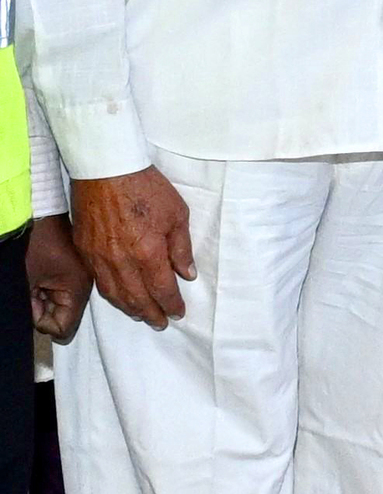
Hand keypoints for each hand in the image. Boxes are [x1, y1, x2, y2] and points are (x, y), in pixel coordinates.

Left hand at [27, 214, 90, 341]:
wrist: (39, 210)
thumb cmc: (32, 243)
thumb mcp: (25, 280)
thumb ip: (31, 310)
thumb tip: (36, 324)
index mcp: (79, 289)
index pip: (62, 328)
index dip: (41, 322)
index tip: (30, 301)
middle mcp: (88, 285)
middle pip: (63, 317)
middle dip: (43, 309)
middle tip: (31, 287)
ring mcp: (84, 276)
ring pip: (62, 305)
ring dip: (44, 298)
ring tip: (35, 277)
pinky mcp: (78, 268)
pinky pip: (63, 290)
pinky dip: (48, 289)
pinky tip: (40, 274)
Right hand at [70, 169, 193, 329]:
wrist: (106, 171)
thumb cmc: (147, 189)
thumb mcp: (177, 214)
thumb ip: (182, 248)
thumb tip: (187, 274)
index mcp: (147, 252)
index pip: (161, 289)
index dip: (171, 304)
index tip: (178, 313)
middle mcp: (121, 261)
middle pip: (137, 298)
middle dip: (151, 313)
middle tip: (162, 322)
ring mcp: (99, 258)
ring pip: (115, 294)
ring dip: (130, 308)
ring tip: (143, 315)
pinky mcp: (85, 251)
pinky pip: (99, 281)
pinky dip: (112, 294)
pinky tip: (120, 297)